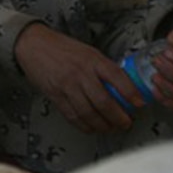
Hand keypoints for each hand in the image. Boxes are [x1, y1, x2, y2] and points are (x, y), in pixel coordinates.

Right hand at [14, 23, 140, 132]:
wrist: (33, 44)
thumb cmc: (61, 47)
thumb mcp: (88, 51)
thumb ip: (103, 67)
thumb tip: (123, 86)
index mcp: (91, 59)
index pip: (116, 77)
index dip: (131, 93)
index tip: (139, 103)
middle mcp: (80, 73)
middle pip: (103, 101)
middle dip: (118, 117)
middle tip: (126, 122)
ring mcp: (66, 85)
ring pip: (89, 113)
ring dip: (103, 125)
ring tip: (110, 127)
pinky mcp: (55, 95)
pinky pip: (72, 116)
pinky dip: (84, 126)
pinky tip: (92, 127)